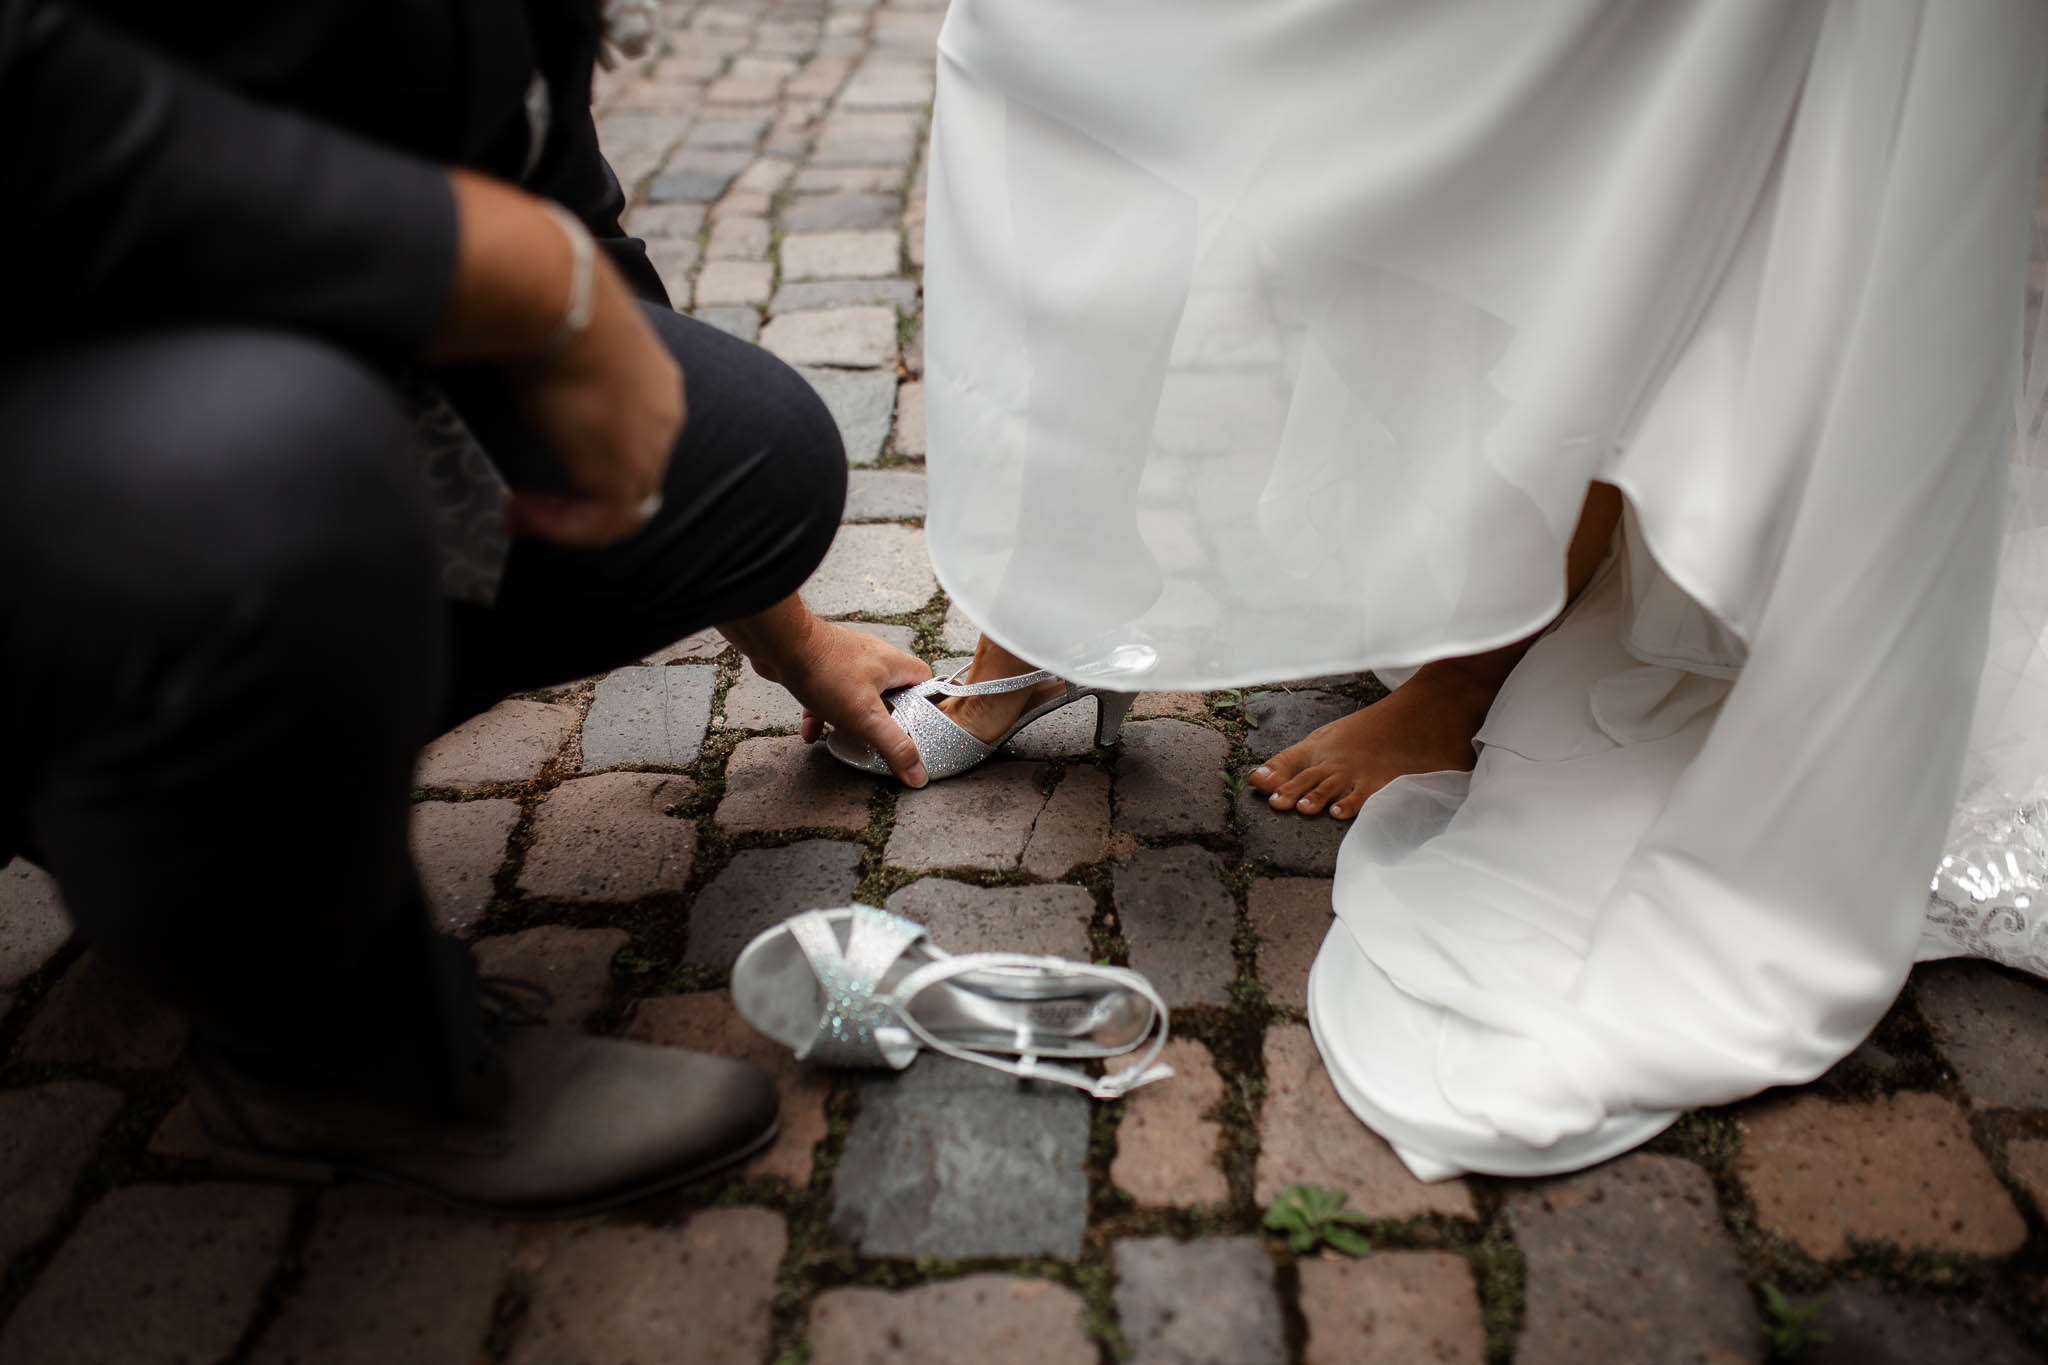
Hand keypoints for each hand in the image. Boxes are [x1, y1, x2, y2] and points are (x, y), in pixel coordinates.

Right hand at [429, 171, 683, 546]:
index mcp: (653, 380)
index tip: (544, 451)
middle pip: (635, 476)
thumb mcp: (560, 329)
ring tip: (518, 511)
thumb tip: (508, 336)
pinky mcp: (625, 471)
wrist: (553, 291)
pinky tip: (518, 508)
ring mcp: (650, 446)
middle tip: (528, 499)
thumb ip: (552, 352)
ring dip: (567, 518)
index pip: (635, 435)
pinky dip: (561, 528)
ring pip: (623, 509)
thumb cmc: (542, 292)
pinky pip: (602, 525)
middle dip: (581, 494)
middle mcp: (662, 415)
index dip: (589, 457)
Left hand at [786, 626, 934, 784]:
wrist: (780, 645)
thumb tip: (917, 773)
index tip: (918, 728)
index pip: (923, 681)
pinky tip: (810, 731)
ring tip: (843, 737)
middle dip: (882, 718)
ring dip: (849, 719)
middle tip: (878, 737)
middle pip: (890, 692)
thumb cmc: (826, 671)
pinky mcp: (822, 666)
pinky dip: (821, 714)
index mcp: (893, 664)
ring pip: (857, 696)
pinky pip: (828, 694)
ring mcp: (846, 661)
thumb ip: (894, 746)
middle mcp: (873, 658)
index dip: (925, 705)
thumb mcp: (867, 717)